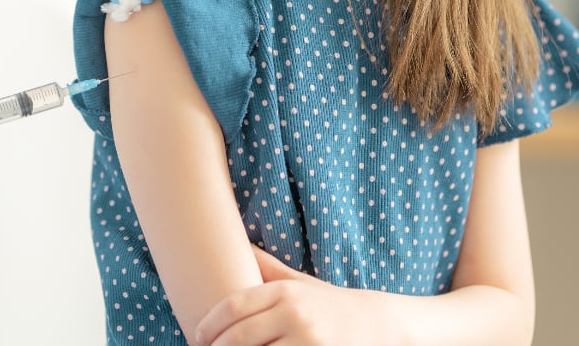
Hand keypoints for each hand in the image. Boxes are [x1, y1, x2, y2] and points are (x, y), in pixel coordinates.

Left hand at [194, 247, 398, 345]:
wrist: (381, 325)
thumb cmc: (331, 305)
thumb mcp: (299, 283)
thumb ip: (267, 269)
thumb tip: (236, 243)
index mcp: (285, 292)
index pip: (233, 307)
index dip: (208, 325)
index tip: (197, 336)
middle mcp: (294, 315)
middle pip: (239, 337)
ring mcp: (307, 341)